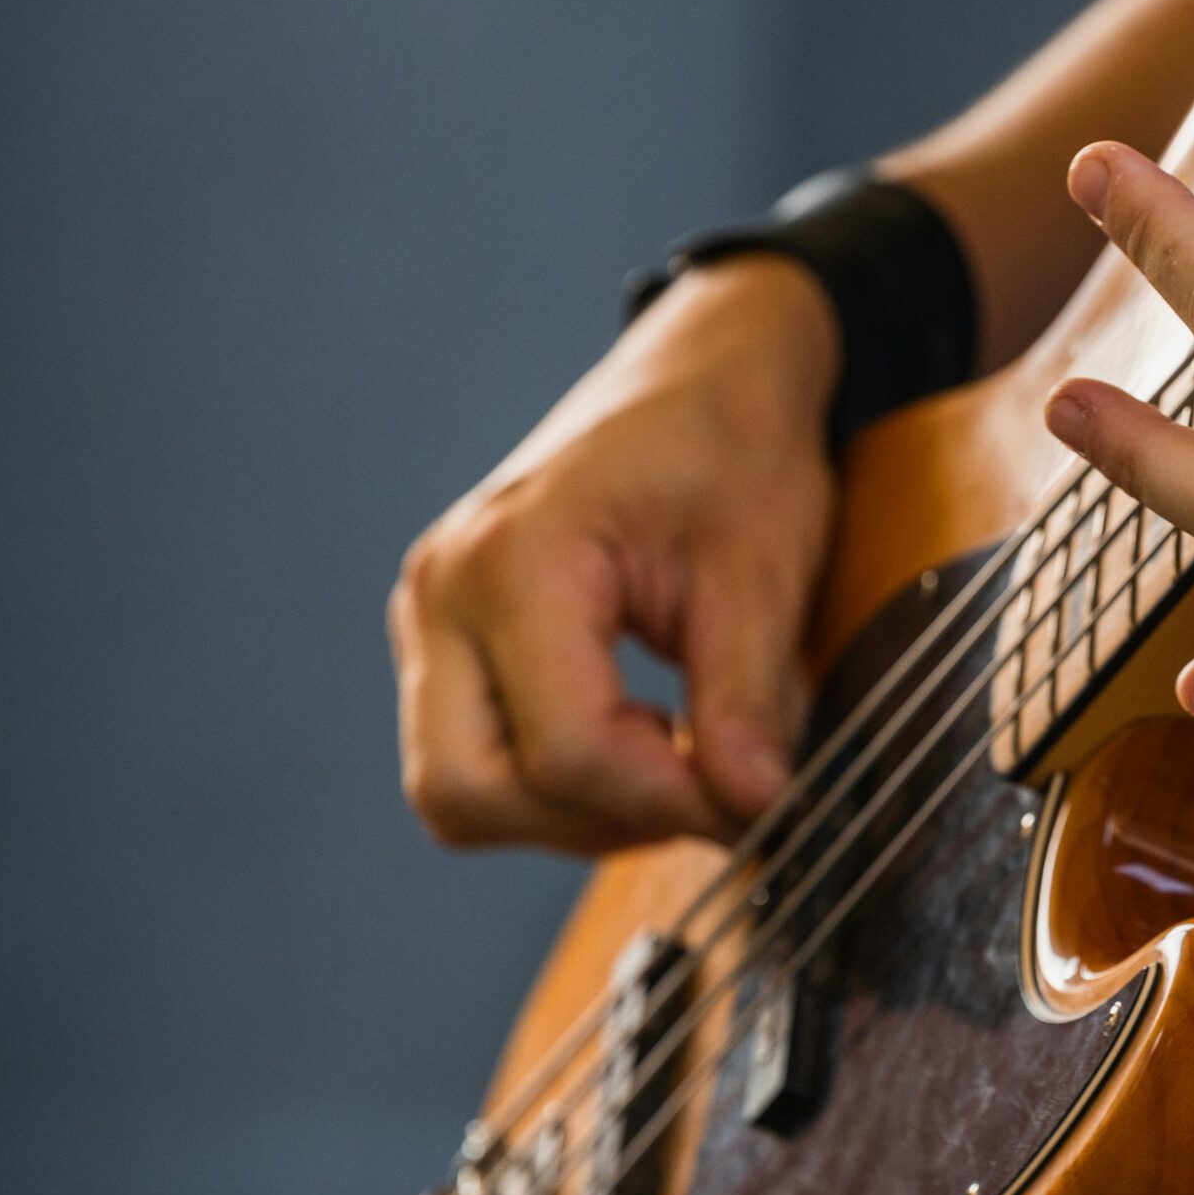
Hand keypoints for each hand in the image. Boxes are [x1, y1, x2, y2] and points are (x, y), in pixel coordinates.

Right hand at [390, 257, 837, 850]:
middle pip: (465, 792)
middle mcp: (444, 591)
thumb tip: (760, 813)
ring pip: (457, 793)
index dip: (669, 801)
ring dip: (569, 811)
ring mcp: (430, 617)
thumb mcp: (763, 568)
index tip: (755, 804)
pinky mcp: (445, 640)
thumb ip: (750, 700)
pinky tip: (637, 740)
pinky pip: (471, 757)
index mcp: (516, 558)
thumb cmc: (733, 445)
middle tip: (701, 795)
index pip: (566, 749)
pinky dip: (552, 780)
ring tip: (675, 763)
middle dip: (594, 819)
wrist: (705, 374)